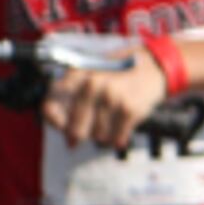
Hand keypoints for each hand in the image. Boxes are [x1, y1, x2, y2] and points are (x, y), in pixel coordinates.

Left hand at [44, 45, 171, 149]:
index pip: (50, 106)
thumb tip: (60, 129)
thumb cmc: (116, 73)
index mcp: (77, 75)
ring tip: (107, 121)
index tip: (61, 125)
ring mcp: (111, 97)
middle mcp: (92, 84)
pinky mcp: (129, 109)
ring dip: (101, 134)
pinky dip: (117, 137)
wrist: (153, 66)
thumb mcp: (89, 75)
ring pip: (96, 136)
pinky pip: (115, 138)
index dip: (54, 121)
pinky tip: (120, 127)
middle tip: (81, 134)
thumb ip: (70, 98)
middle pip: (75, 130)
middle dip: (79, 135)